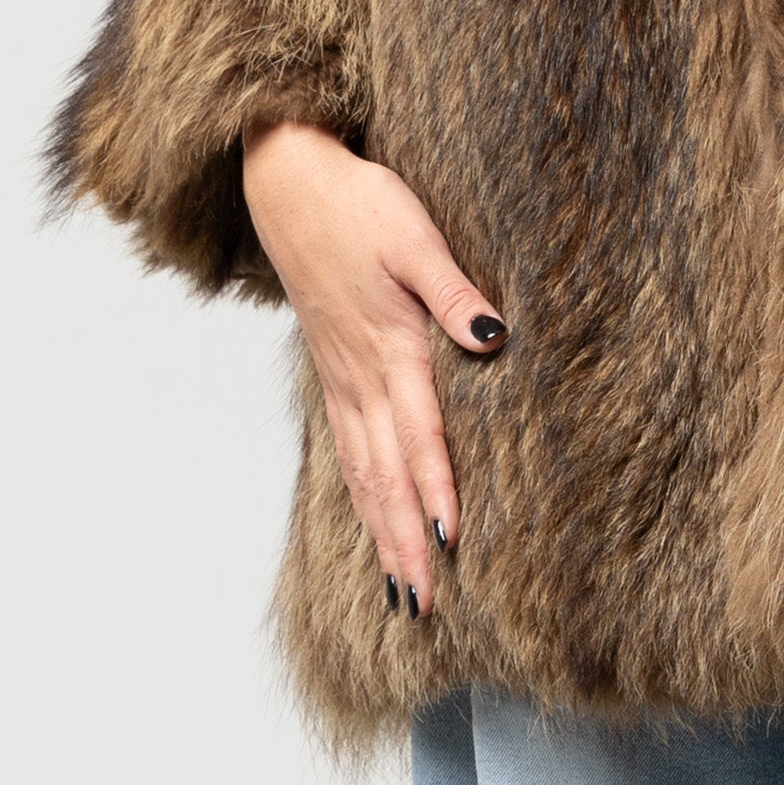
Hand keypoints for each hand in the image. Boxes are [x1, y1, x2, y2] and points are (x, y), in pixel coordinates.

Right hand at [239, 121, 504, 620]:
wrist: (288, 182)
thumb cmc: (358, 203)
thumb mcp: (415, 235)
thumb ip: (455, 291)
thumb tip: (495, 338)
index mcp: (390, 347)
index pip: (419, 436)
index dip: (437, 492)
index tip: (453, 545)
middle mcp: (362, 376)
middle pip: (385, 475)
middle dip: (405, 541)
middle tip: (425, 602)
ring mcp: (341, 379)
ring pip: (362, 473)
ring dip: (383, 532)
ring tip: (403, 589)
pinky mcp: (332, 372)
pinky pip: (347, 451)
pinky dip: (361, 497)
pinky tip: (373, 522)